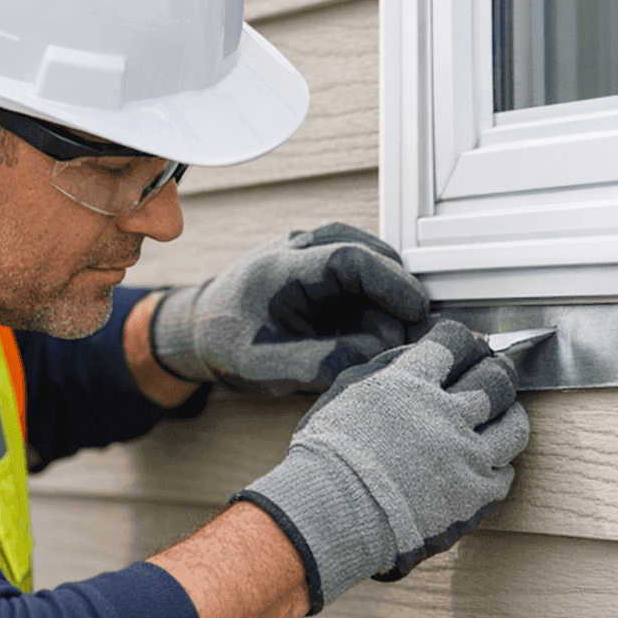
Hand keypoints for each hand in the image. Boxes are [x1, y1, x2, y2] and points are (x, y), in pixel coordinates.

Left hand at [151, 223, 428, 395]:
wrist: (200, 328)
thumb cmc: (227, 345)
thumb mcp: (263, 369)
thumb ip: (316, 364)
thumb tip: (373, 354)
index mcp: (281, 269)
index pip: (350, 258)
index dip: (391, 283)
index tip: (417, 311)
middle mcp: (297, 248)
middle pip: (369, 251)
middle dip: (396, 293)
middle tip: (402, 336)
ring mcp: (309, 249)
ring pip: (370, 257)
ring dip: (387, 294)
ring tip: (384, 336)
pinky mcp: (318, 260)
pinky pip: (361, 269)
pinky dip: (376, 295)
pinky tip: (371, 327)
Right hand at [234, 319, 529, 610]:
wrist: (330, 514)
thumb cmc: (325, 458)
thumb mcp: (343, 395)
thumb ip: (382, 370)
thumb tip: (414, 356)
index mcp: (410, 384)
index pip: (454, 343)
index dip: (466, 341)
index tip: (470, 345)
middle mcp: (444, 414)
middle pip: (494, 380)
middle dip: (498, 371)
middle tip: (497, 372)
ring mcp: (464, 456)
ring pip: (513, 426)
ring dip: (511, 416)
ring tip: (506, 416)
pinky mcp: (474, 496)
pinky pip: (504, 476)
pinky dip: (500, 468)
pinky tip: (492, 466)